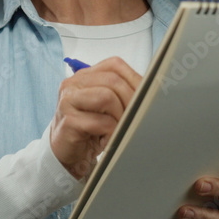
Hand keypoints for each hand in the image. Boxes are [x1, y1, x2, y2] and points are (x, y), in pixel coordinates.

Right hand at [49, 57, 141, 179]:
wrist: (67, 153)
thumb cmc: (90, 128)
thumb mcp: (107, 106)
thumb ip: (122, 92)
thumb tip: (151, 89)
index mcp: (84, 76)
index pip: (114, 65)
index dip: (135, 79)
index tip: (146, 96)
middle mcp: (73, 84)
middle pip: (113, 81)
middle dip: (131, 101)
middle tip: (134, 118)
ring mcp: (67, 102)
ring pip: (106, 97)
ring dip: (120, 117)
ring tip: (117, 129)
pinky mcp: (68, 122)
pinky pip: (101, 122)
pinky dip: (111, 133)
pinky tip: (107, 140)